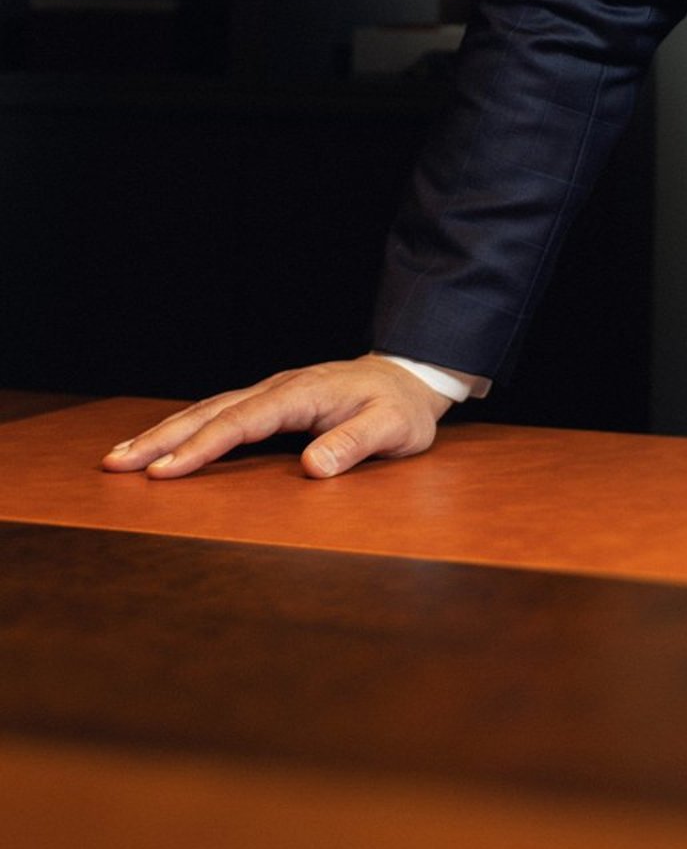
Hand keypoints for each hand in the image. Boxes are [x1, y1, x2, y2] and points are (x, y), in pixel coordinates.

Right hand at [101, 356, 450, 482]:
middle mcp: (278, 388)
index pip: (243, 423)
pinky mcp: (268, 401)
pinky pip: (218, 413)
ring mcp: (270, 393)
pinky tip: (158, 445)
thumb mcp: (393, 429)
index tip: (165, 471)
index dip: (203, 447)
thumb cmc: (400, 408)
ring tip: (119, 458)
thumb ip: (356, 444)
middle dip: (162, 439)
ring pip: (207, 410)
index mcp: (303, 394)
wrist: (408, 376)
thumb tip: (313, 468)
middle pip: (211, 413)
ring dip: (163, 433)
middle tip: (116, 465)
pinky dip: (184, 428)